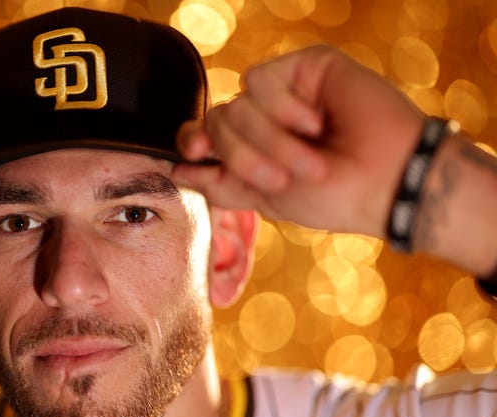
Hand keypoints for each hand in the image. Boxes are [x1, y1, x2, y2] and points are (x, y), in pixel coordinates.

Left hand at [173, 45, 424, 237]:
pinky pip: (260, 81)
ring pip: (237, 104)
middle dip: (243, 155)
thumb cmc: (334, 197)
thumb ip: (221, 183)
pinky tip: (314, 122)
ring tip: (311, 160)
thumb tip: (177, 170)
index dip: (191, 140)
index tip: (193, 152)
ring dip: (270, 139)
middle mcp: (264, 119)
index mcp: (253, 150)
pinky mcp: (304, 67)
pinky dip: (283, 108)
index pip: (205, 136)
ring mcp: (284, 93)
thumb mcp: (267, 199)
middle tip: (280, 180)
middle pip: (217, 122)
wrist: (389, 181)